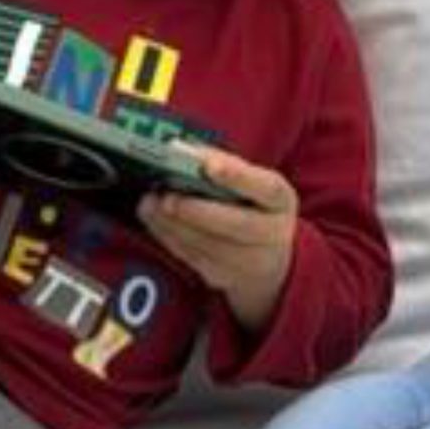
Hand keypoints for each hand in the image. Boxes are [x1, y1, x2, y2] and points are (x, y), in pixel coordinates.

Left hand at [137, 149, 296, 335]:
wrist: (269, 259)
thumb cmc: (252, 207)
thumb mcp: (251, 184)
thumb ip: (224, 166)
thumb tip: (185, 150)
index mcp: (280, 200)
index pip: (267, 188)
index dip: (238, 176)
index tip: (207, 165)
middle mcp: (273, 233)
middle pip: (237, 225)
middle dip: (197, 211)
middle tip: (167, 197)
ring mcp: (251, 261)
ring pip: (210, 246)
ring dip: (174, 225)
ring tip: (149, 205)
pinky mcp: (226, 277)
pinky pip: (194, 258)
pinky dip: (169, 238)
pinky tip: (154, 220)